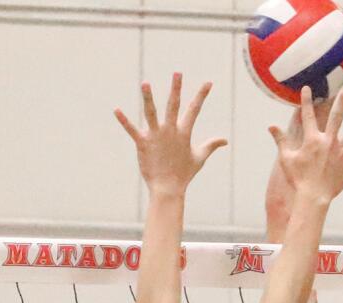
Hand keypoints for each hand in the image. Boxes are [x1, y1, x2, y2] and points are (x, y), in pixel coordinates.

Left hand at [115, 73, 227, 196]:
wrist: (168, 189)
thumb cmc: (184, 174)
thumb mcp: (199, 158)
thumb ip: (211, 145)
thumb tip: (225, 140)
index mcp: (184, 133)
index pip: (194, 110)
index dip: (201, 95)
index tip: (208, 82)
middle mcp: (170, 131)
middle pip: (174, 106)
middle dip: (176, 89)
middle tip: (178, 73)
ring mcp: (156, 136)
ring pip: (152, 113)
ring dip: (148, 98)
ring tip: (145, 83)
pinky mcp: (143, 144)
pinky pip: (132, 130)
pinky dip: (124, 121)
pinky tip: (116, 110)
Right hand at [269, 85, 342, 203]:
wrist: (313, 196)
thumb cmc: (298, 178)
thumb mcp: (286, 158)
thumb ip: (280, 140)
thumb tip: (270, 126)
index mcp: (312, 139)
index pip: (308, 115)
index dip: (306, 101)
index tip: (307, 88)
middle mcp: (329, 141)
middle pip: (337, 116)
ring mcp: (341, 151)